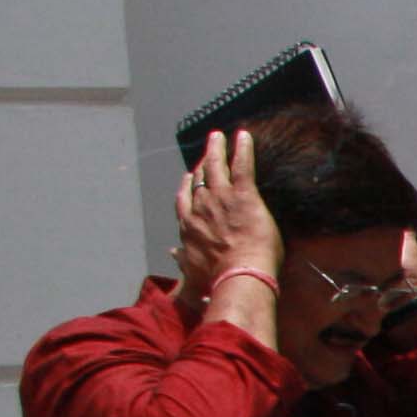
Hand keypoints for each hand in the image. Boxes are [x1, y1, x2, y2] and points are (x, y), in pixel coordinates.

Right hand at [176, 131, 280, 315]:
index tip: (190, 176)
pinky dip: (242, 149)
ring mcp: (221, 198)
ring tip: (218, 136)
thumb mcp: (191, 274)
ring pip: (216, 167)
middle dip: (203, 163)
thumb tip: (172, 255)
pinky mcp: (243, 195)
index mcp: (189, 226)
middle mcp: (200, 207)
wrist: (237, 276)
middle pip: (200, 179)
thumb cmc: (216, 280)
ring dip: (217, 149)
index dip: (188, 186)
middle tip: (208, 151)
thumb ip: (181, 262)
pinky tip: (243, 135)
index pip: (185, 200)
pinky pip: (242, 166)